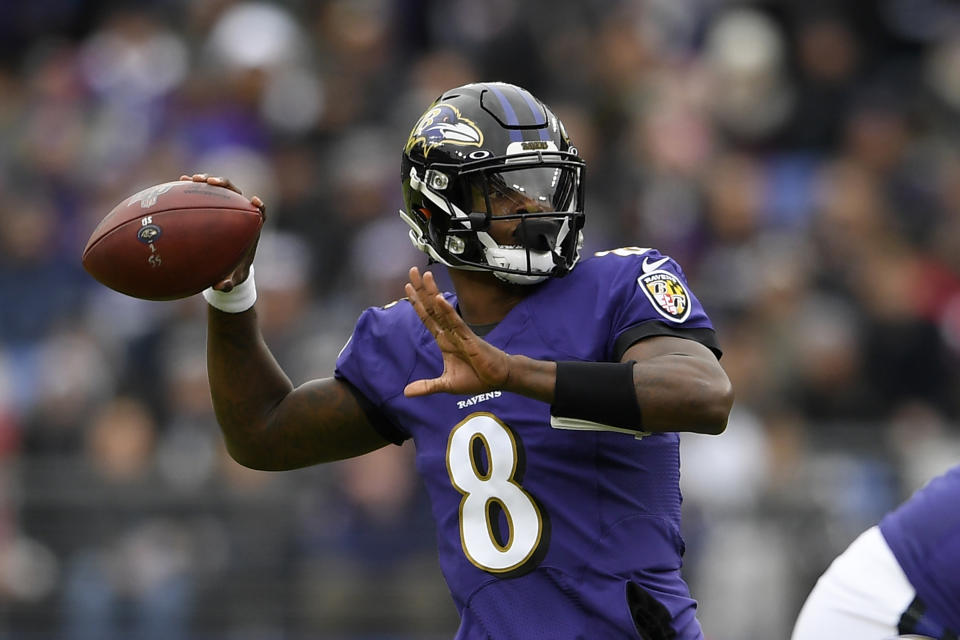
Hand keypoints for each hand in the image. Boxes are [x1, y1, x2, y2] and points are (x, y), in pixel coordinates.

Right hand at [179, 173, 265, 291]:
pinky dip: (193, 187)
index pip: (260, 212)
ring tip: (192, 179)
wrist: (226, 266)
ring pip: (219, 189)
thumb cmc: (233, 272)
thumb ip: (229, 283)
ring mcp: (225, 208)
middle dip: (225, 185)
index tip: (254, 201)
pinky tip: (179, 181)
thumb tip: (219, 286)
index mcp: (250, 228)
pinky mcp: (212, 206)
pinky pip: (203, 194)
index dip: (259, 206)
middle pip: (237, 194)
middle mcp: (239, 214)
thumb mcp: (232, 280)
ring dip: (207, 181)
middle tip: (211, 183)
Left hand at [403, 267, 511, 396]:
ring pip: (442, 310)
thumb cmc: (476, 378)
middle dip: (421, 290)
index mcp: (444, 340)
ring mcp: (459, 333)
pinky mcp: (470, 338)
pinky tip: (439, 298)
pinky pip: (456, 322)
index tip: (407, 287)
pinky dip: (447, 311)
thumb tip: (406, 392)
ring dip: (432, 293)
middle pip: (432, 307)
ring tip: (424, 275)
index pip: (427, 318)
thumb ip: (427, 386)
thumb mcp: (446, 384)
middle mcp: (450, 332)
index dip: (416, 303)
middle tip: (412, 270)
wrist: (498, 379)